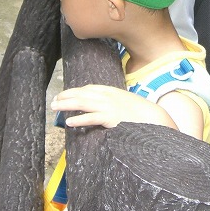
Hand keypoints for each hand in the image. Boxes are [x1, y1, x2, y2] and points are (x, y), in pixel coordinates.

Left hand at [51, 85, 175, 128]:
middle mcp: (108, 96)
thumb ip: (116, 103)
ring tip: (55, 107)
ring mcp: (109, 106)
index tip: (65, 94)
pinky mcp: (110, 118)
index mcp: (112, 91)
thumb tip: (106, 109)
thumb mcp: (127, 103)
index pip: (90, 88)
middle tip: (54, 100)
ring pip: (83, 103)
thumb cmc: (142, 113)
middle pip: (82, 93)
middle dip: (67, 96)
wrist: (155, 118)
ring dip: (67, 104)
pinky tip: (69, 122)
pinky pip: (91, 118)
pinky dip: (79, 119)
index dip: (76, 91)